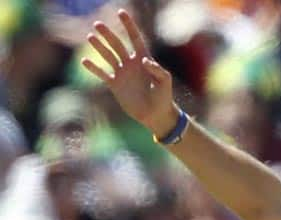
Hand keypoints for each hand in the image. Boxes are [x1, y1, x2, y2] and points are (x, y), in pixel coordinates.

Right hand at [81, 10, 176, 136]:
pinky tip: (84, 61)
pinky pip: (102, 74)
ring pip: (108, 56)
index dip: (129, 25)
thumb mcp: (165, 81)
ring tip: (90, 37)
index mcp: (144, 59)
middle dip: (108, 34)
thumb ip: (157, 69)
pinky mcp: (115, 85)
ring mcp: (122, 73)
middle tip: (97, 24)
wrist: (156, 115)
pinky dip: (94, 68)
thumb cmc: (164, 97)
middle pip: (117, 44)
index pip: (135, 38)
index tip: (121, 12)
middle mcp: (131, 63)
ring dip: (99, 47)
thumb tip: (144, 61)